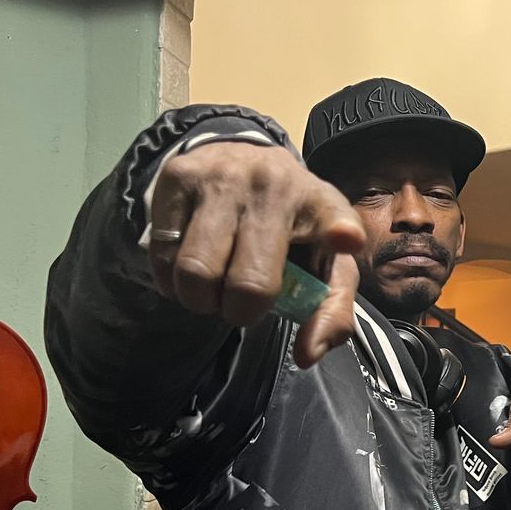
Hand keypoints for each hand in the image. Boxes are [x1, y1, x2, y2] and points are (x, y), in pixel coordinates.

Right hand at [147, 141, 365, 366]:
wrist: (240, 155)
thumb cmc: (291, 226)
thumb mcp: (323, 262)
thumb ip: (330, 312)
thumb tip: (308, 354)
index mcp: (319, 205)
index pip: (334, 215)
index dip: (338, 229)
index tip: (346, 239)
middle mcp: (273, 185)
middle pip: (249, 281)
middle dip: (241, 312)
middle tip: (241, 307)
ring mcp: (222, 178)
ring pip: (196, 271)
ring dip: (201, 300)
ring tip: (213, 290)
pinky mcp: (178, 177)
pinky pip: (164, 255)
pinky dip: (172, 280)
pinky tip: (189, 270)